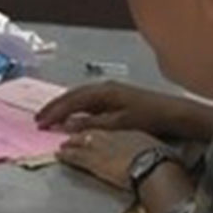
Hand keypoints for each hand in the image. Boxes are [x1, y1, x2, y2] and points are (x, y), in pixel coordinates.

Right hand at [36, 80, 212, 140]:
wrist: (174, 112)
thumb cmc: (148, 117)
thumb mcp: (119, 123)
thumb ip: (93, 124)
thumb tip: (68, 126)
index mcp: (103, 91)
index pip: (71, 101)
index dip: (54, 112)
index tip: (40, 122)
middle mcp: (104, 86)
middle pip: (72, 95)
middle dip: (54, 107)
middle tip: (39, 119)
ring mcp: (110, 89)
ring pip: (79, 96)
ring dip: (64, 106)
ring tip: (50, 117)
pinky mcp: (115, 95)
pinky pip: (87, 99)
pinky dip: (75, 106)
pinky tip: (72, 114)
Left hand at [55, 128, 159, 190]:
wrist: (152, 165)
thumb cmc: (157, 158)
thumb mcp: (150, 146)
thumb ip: (141, 146)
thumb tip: (144, 152)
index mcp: (126, 131)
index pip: (107, 128)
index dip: (97, 131)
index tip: (90, 132)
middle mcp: (111, 135)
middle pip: (90, 131)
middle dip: (78, 132)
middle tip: (68, 135)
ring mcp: (100, 147)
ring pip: (79, 142)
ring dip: (69, 144)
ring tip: (62, 146)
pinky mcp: (93, 160)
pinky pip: (74, 156)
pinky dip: (66, 155)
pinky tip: (59, 155)